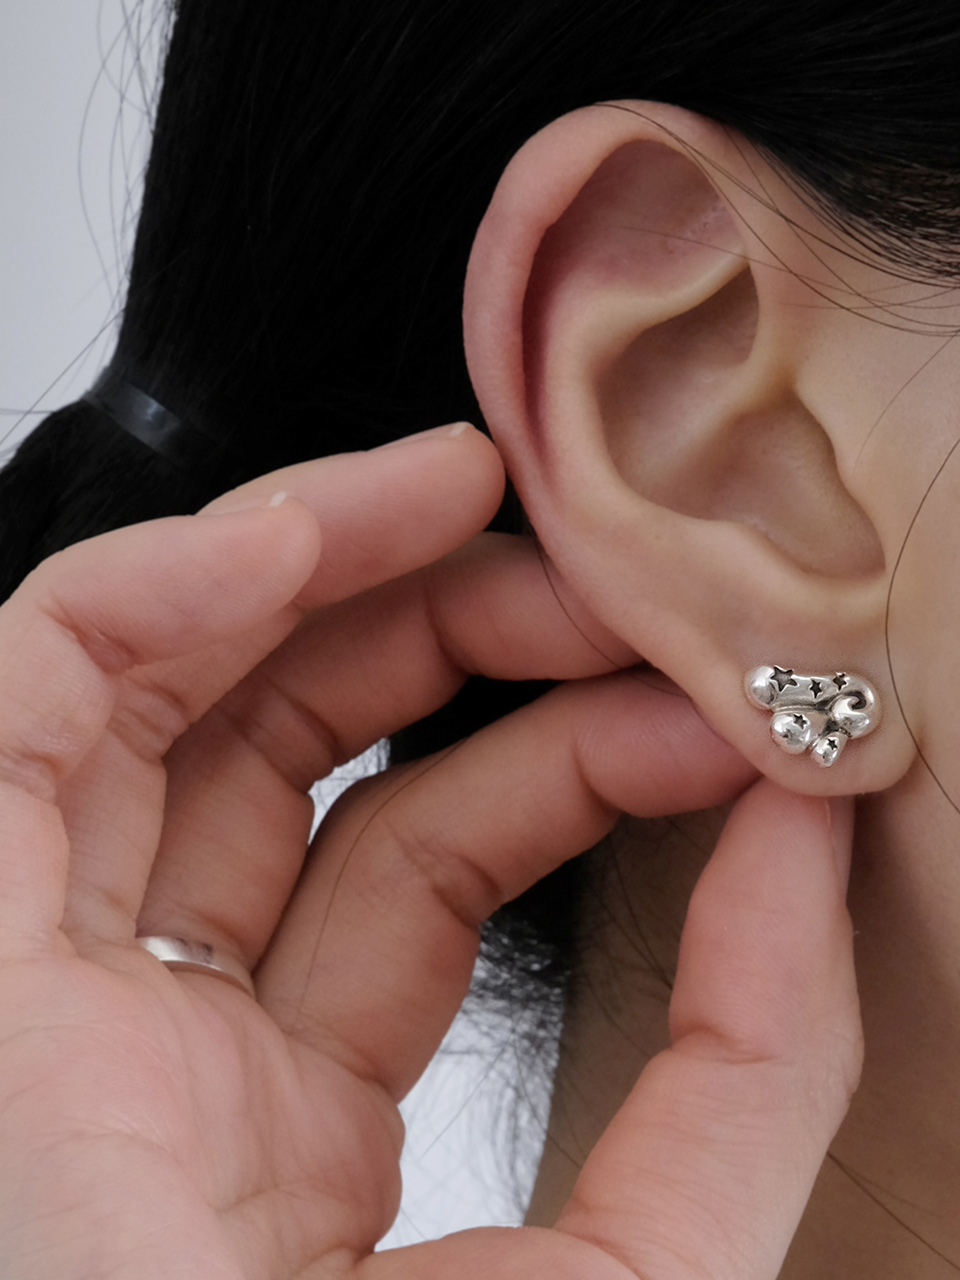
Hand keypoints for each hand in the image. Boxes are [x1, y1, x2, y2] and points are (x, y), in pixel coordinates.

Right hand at [0, 423, 859, 1278]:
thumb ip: (744, 1068)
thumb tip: (813, 832)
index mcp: (284, 1128)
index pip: (421, 869)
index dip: (564, 760)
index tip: (707, 696)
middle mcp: (157, 1038)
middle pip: (293, 765)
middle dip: (445, 636)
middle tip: (595, 570)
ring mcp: (48, 980)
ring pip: (167, 706)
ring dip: (315, 571)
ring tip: (469, 485)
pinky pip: (39, 698)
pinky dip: (163, 592)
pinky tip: (310, 526)